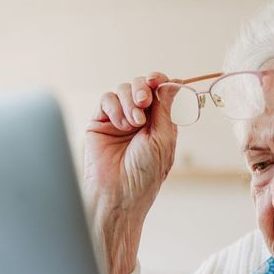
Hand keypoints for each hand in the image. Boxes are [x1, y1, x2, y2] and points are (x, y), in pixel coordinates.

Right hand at [81, 72, 178, 273]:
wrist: (117, 193)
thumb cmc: (144, 174)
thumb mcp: (163, 139)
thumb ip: (167, 109)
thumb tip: (173, 81)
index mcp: (160, 123)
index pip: (161, 91)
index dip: (161, 81)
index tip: (159, 80)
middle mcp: (140, 119)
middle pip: (142, 85)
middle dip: (144, 87)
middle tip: (144, 101)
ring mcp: (119, 119)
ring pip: (123, 89)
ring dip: (130, 100)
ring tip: (134, 123)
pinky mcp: (99, 122)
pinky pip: (107, 100)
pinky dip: (115, 108)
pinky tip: (120, 125)